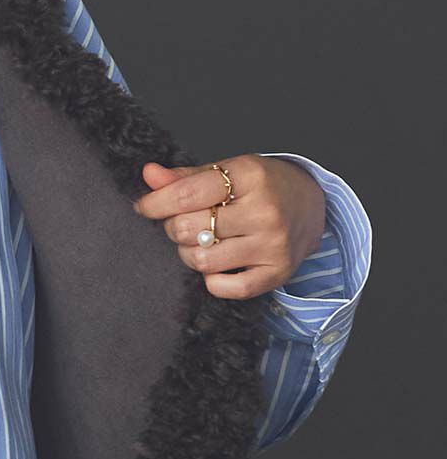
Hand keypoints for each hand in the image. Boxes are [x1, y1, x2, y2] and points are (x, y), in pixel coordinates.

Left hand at [130, 154, 326, 298]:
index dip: (156, 203)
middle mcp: (265, 211)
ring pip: (201, 260)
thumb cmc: (262, 186)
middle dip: (175, 226)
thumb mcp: (227, 171)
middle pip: (188, 229)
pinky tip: (219, 262)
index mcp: (250, 176)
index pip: (187, 194)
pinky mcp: (277, 273)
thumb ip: (185, 177)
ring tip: (202, 241)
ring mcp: (273, 245)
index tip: (145, 207)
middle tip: (185, 222)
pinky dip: (211, 279)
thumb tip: (149, 174)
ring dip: (190, 252)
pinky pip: (223, 287)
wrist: (312, 204)